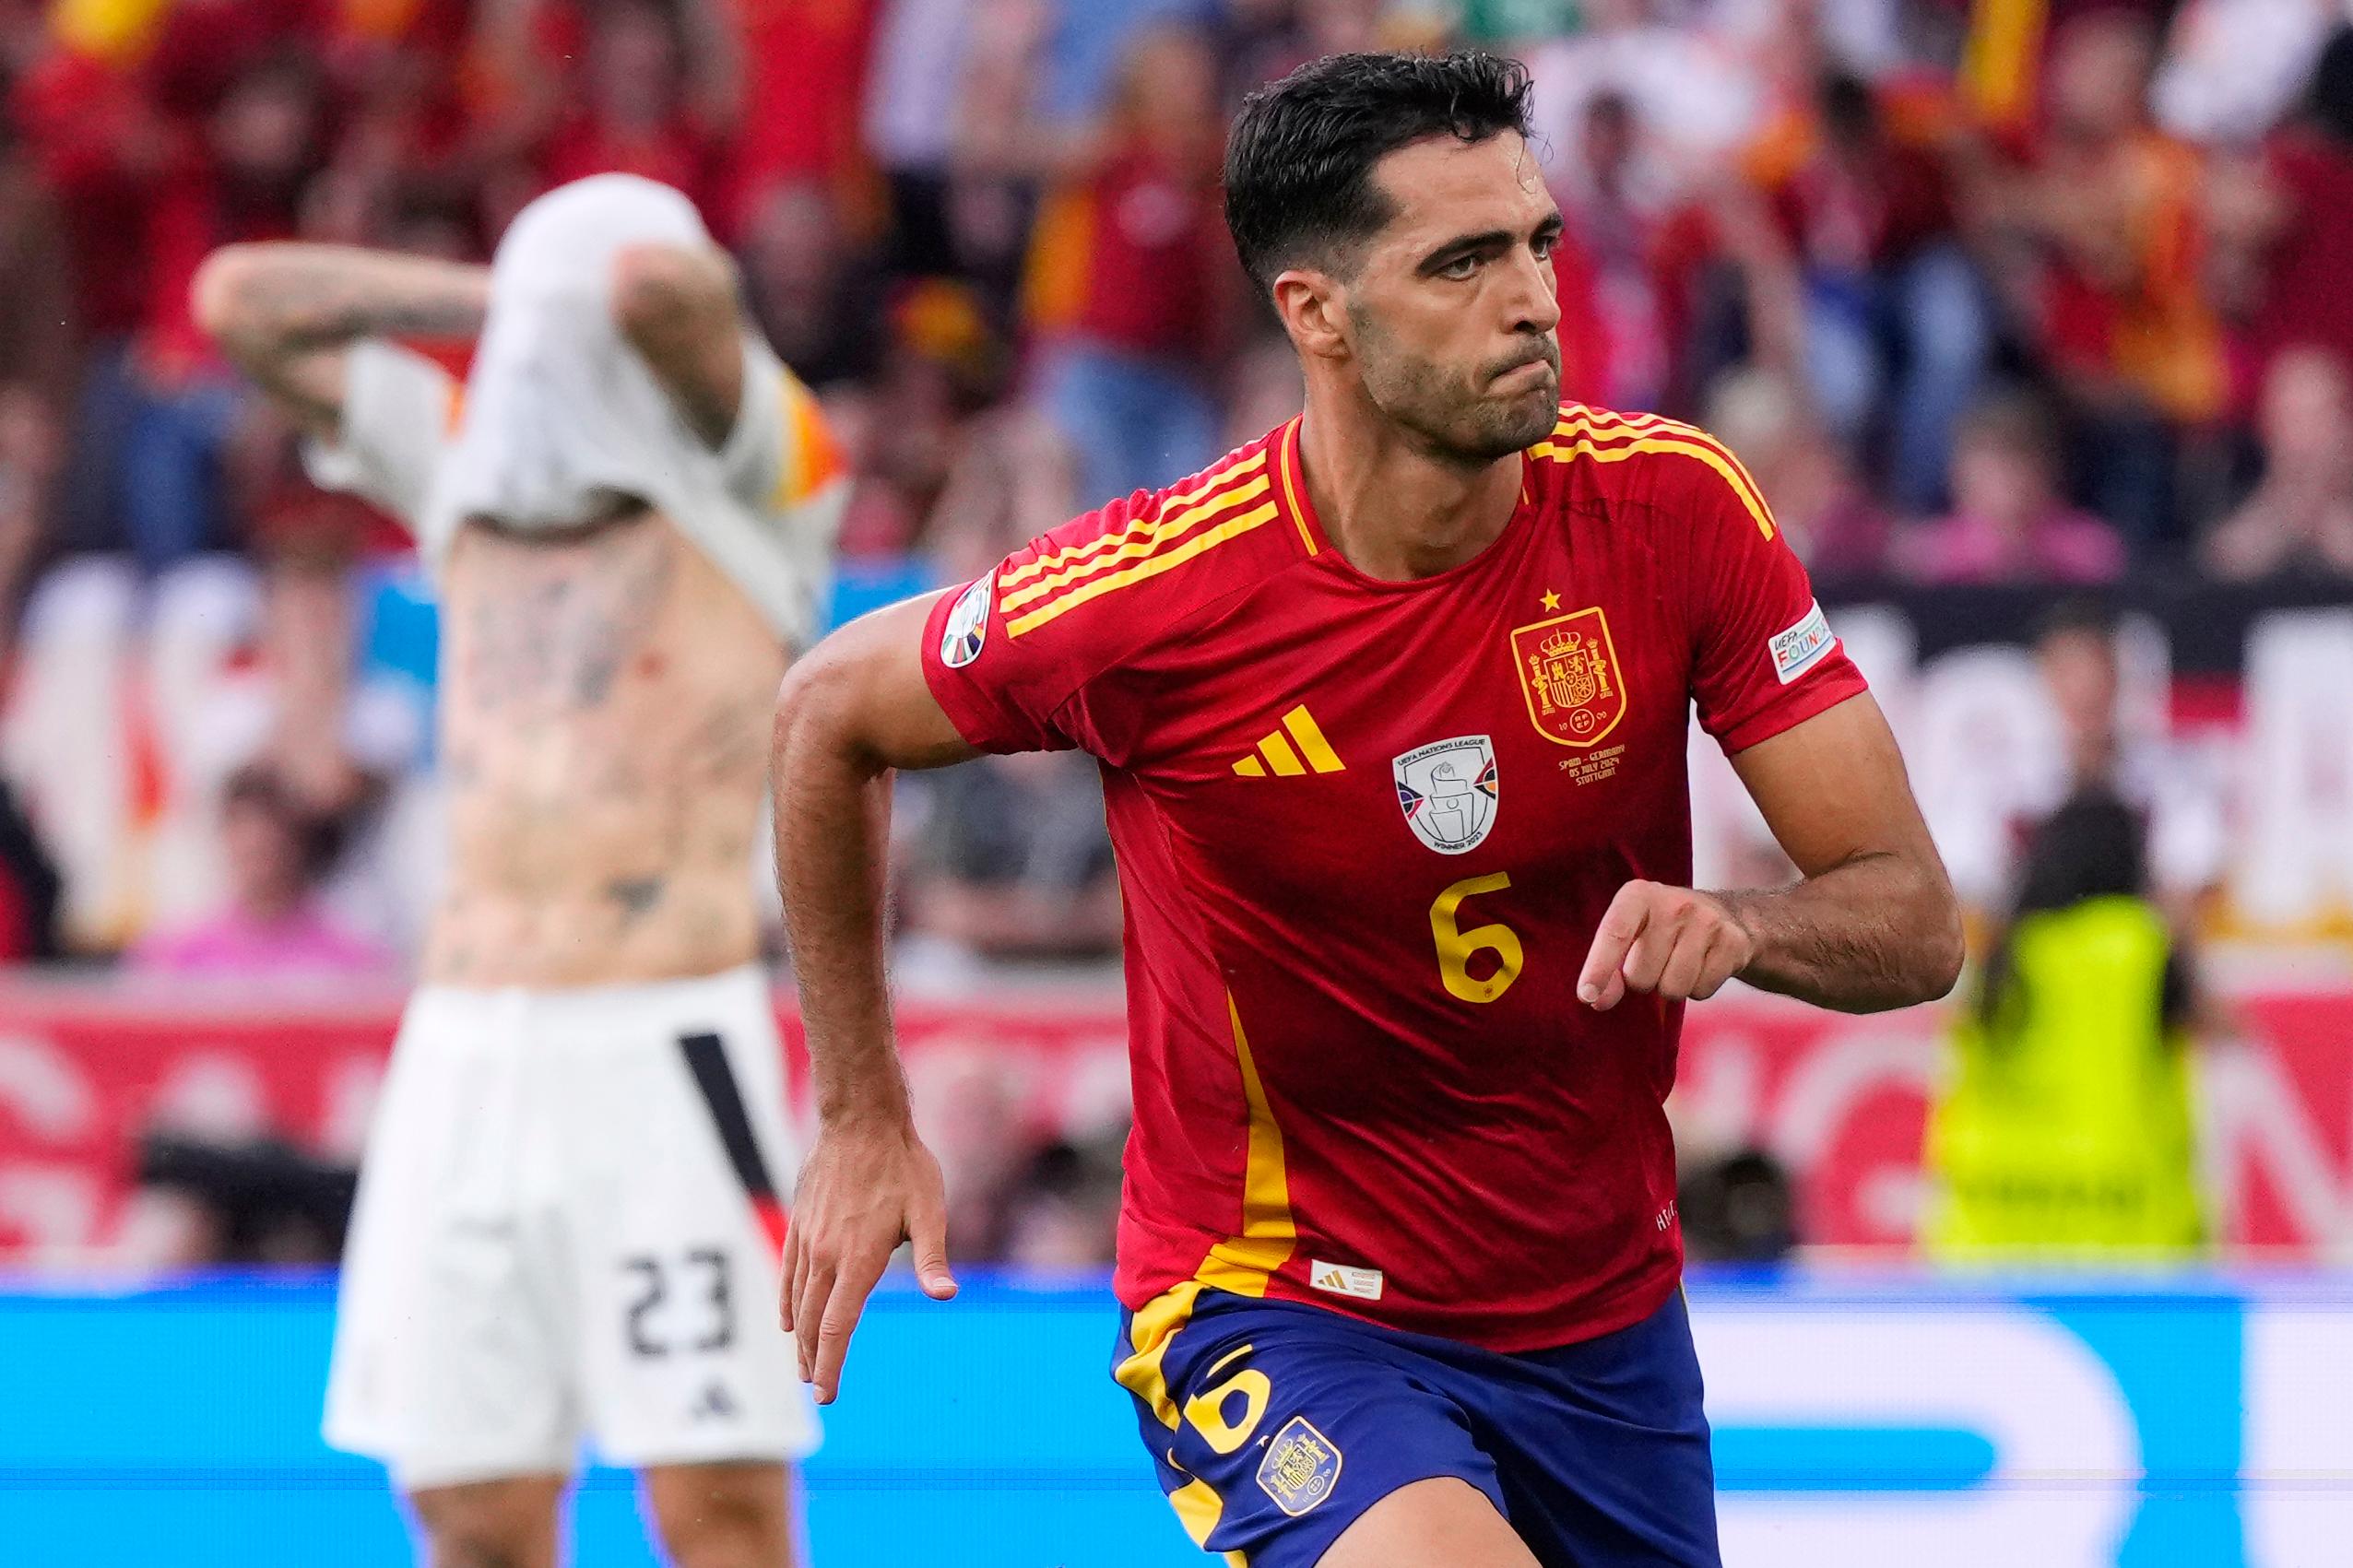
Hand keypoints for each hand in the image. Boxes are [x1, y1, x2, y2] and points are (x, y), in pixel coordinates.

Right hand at [779, 1114, 956, 1403]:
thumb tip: (946, 1296)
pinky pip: (787, 1274)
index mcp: (859, 1259)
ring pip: (797, 1302)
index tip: (828, 1396)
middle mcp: (827, 1255)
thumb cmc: (903, 1165)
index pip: (838, 1327)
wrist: (860, 1121)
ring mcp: (808, 1240)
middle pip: (813, 1322)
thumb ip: (932, 1258)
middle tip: (818, 1391)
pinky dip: (786, 1303)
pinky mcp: (799, 1224)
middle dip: (814, 1361)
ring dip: (800, 1339)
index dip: (832, 1365)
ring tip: (804, 1367)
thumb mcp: (929, 1210)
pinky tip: (786, 1322)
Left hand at [1576, 881, 1754, 1010]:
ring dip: (1670, 988)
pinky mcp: (1733, 942)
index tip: (1587, 996)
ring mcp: (1707, 921)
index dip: (1598, 968)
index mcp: (1638, 895)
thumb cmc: (1662, 929)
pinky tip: (1702, 965)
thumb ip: (1607, 965)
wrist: (1726, 915)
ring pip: (1672, 989)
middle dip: (1643, 980)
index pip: (1614, 933)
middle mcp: (1673, 903)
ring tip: (1678, 963)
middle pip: (1640, 976)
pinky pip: (1700, 992)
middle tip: (1657, 960)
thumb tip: (1595, 1000)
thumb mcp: (1631, 933)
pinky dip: (1697, 988)